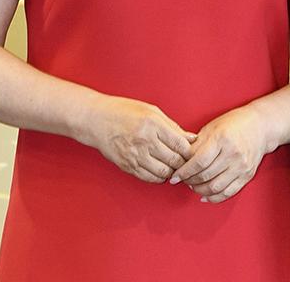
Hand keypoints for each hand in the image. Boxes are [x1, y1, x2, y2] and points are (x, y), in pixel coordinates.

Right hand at [81, 96, 197, 183]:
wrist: (96, 120)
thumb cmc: (124, 111)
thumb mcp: (151, 111)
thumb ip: (172, 126)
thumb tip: (192, 138)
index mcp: (152, 124)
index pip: (180, 144)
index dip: (191, 151)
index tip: (193, 152)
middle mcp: (144, 141)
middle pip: (174, 160)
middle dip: (184, 163)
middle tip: (187, 162)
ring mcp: (135, 155)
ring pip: (163, 172)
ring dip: (172, 171)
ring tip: (173, 166)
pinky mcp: (127, 166)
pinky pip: (149, 178)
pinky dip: (159, 177)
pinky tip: (160, 170)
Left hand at [171, 105, 273, 202]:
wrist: (261, 126)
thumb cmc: (234, 124)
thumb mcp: (212, 127)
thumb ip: (196, 144)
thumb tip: (180, 161)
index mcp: (222, 139)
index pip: (198, 162)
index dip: (184, 172)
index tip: (175, 177)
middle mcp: (233, 154)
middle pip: (205, 176)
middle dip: (189, 181)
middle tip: (182, 180)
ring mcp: (242, 166)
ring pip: (215, 187)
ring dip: (200, 190)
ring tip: (193, 186)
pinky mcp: (247, 175)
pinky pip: (228, 192)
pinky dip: (214, 197)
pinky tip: (204, 195)